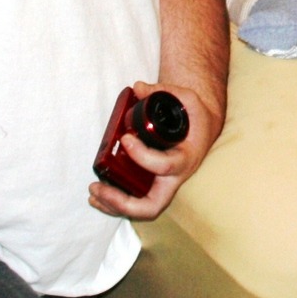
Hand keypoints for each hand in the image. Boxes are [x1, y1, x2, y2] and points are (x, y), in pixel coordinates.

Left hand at [88, 80, 216, 220]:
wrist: (203, 128)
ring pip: (141, 209)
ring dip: (114, 205)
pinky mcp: (153, 184)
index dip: (142, 156)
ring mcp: (164, 184)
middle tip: (98, 186)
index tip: (125, 139)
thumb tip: (138, 88)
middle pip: (151, 205)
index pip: (164, 166)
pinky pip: (136, 202)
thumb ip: (164, 90)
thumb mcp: (187, 98)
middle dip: (122, 201)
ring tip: (93, 191)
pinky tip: (98, 194)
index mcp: (185, 158)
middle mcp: (175, 177)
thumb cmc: (195, 115)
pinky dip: (115, 202)